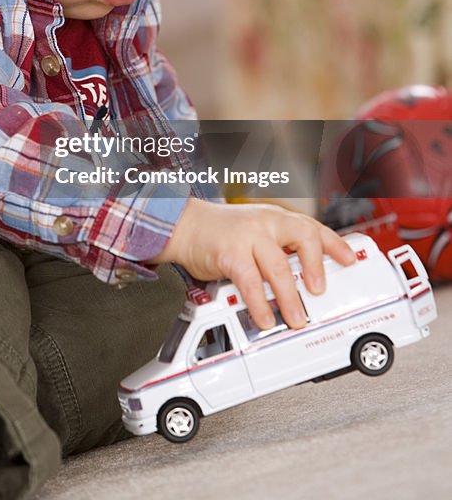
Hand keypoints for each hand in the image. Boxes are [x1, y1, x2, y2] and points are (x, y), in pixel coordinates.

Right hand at [153, 199, 355, 330]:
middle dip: (315, 266)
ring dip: (289, 296)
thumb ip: (280, 250)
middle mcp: (267, 223)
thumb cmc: (224, 233)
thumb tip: (305, 280)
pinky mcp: (230, 253)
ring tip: (296, 318)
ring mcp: (249, 236)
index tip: (350, 260)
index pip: (313, 227)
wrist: (187, 225)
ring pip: (278, 265)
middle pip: (302, 237)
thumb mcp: (257, 233)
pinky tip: (265, 317)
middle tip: (320, 291)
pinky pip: (250, 282)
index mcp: (277, 219)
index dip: (334, 244)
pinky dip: (259, 303)